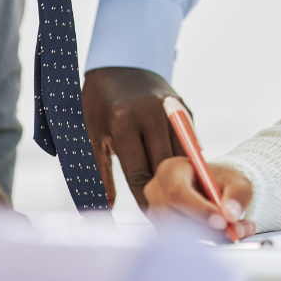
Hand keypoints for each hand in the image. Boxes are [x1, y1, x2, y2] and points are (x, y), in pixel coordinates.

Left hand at [82, 67, 187, 208]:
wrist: (121, 63)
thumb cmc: (99, 102)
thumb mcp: (90, 134)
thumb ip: (98, 172)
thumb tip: (106, 208)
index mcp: (124, 121)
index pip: (139, 173)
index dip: (146, 199)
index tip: (150, 218)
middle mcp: (152, 113)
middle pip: (166, 166)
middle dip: (167, 192)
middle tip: (168, 214)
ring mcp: (173, 109)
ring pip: (184, 155)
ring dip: (183, 177)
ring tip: (181, 199)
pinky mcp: (185, 108)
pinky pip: (190, 141)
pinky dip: (188, 159)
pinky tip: (187, 174)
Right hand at [145, 158, 255, 238]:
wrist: (212, 189)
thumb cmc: (219, 181)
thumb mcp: (236, 180)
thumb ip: (237, 194)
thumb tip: (231, 214)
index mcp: (171, 171)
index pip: (177, 193)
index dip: (199, 210)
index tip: (222, 221)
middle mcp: (157, 192)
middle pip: (174, 217)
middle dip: (205, 227)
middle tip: (232, 231)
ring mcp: (155, 213)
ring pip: (177, 233)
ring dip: (207, 236)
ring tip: (232, 230)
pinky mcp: (160, 230)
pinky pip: (178, 243)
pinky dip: (203, 242)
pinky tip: (219, 234)